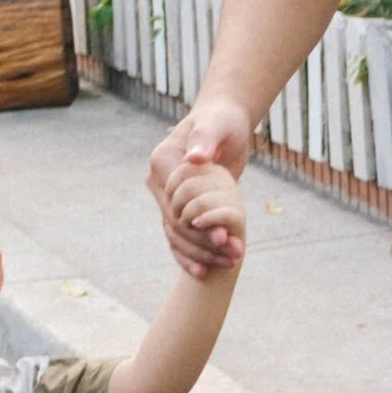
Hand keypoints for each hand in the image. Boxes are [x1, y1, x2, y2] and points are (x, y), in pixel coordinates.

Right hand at [149, 93, 252, 275]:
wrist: (224, 123)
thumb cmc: (221, 121)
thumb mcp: (216, 126)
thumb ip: (205, 140)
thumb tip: (196, 158)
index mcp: (162, 162)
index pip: (176, 202)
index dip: (198, 222)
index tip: (224, 236)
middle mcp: (158, 181)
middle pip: (175, 223)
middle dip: (204, 243)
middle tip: (233, 255)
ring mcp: (167, 195)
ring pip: (176, 234)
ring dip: (201, 253)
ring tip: (229, 263)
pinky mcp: (179, 205)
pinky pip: (179, 235)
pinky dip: (190, 254)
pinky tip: (205, 272)